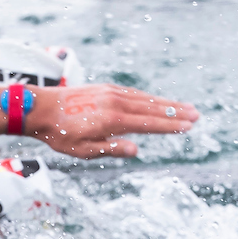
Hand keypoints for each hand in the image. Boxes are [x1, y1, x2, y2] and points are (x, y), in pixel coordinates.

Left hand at [25, 84, 198, 157]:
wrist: (40, 108)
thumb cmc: (60, 134)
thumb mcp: (83, 150)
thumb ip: (110, 149)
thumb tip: (136, 149)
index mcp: (112, 120)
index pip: (149, 123)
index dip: (170, 125)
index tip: (188, 126)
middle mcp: (115, 103)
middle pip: (153, 108)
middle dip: (176, 112)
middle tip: (197, 115)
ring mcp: (111, 93)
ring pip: (145, 98)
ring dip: (166, 103)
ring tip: (185, 107)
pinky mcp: (105, 88)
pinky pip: (134, 93)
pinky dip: (149, 98)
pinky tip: (157, 102)